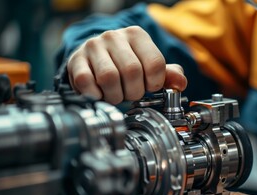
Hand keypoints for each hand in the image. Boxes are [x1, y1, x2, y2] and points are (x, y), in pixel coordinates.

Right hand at [67, 26, 186, 103]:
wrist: (93, 58)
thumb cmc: (125, 64)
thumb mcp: (149, 66)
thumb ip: (168, 74)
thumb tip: (180, 83)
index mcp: (137, 35)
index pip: (155, 63)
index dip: (154, 83)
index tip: (149, 87)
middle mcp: (114, 37)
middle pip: (132, 71)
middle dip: (134, 92)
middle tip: (131, 94)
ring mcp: (93, 47)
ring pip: (109, 78)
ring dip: (116, 96)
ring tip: (116, 94)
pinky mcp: (76, 60)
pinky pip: (86, 83)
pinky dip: (96, 96)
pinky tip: (100, 94)